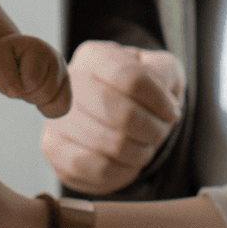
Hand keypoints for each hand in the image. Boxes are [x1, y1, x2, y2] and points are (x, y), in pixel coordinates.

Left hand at [0, 33, 71, 118]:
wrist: (12, 56)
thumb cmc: (5, 59)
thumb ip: (4, 76)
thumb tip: (16, 92)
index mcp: (40, 50)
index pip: (32, 81)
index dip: (17, 85)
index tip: (11, 73)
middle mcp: (57, 60)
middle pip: (46, 93)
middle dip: (27, 93)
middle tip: (19, 80)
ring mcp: (63, 73)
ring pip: (55, 101)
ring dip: (35, 100)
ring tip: (29, 86)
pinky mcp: (65, 86)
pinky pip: (63, 108)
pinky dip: (49, 109)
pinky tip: (39, 99)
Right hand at [41, 40, 184, 193]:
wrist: (113, 116)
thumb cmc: (139, 92)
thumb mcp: (160, 70)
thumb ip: (166, 72)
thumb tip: (162, 96)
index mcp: (95, 56)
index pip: (130, 77)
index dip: (159, 100)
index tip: (172, 111)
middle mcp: (68, 84)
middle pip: (121, 114)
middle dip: (153, 129)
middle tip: (160, 132)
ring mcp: (57, 117)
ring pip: (112, 145)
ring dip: (142, 151)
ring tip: (145, 146)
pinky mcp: (55, 150)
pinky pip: (98, 170)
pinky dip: (124, 170)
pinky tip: (128, 161)